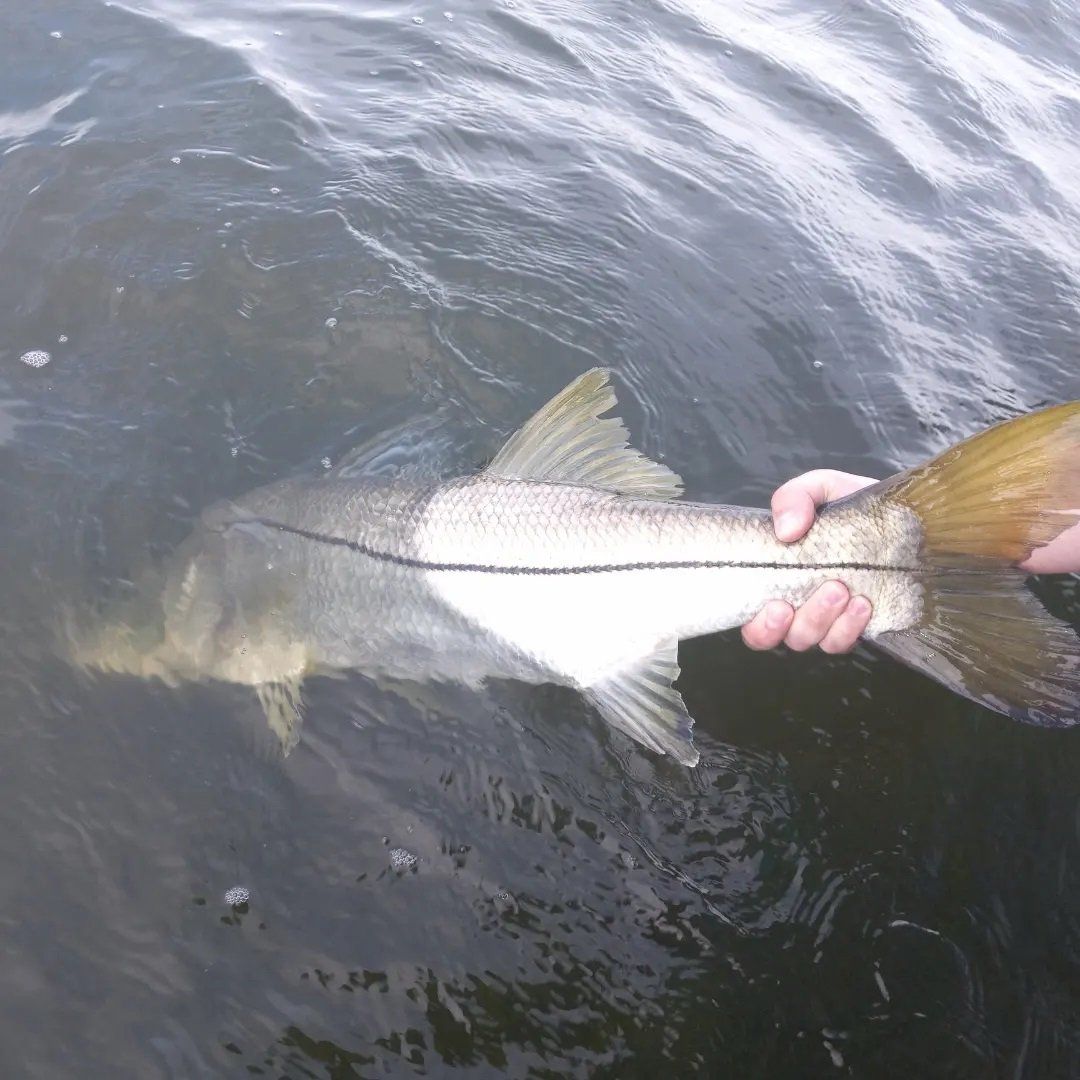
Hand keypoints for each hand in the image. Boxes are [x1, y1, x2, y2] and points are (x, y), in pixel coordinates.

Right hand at [742, 470, 876, 653]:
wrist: (902, 513)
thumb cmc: (849, 503)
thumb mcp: (819, 487)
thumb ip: (793, 498)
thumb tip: (785, 531)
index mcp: (777, 580)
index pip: (755, 623)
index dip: (761, 627)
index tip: (778, 605)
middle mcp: (798, 607)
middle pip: (788, 637)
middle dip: (806, 619)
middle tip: (831, 587)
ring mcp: (828, 620)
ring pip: (816, 641)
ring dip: (828, 621)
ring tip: (847, 590)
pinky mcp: (857, 626)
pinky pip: (844, 642)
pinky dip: (851, 628)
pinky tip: (864, 604)